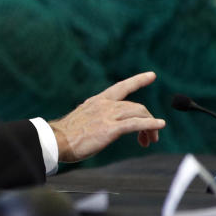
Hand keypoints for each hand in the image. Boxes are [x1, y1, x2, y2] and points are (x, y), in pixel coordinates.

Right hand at [48, 72, 164, 162]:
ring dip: (151, 126)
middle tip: (150, 137)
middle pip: (136, 106)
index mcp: (98, 101)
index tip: (151, 75)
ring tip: (152, 140)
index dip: (138, 80)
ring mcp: (108, 115)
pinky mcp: (110, 129)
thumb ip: (95, 117)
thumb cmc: (66, 135)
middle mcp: (105, 105)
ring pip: (139, 113)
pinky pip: (136, 123)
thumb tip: (102, 124)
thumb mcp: (83, 119)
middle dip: (148, 119)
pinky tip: (159, 126)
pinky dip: (150, 124)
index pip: (122, 87)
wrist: (56, 140)